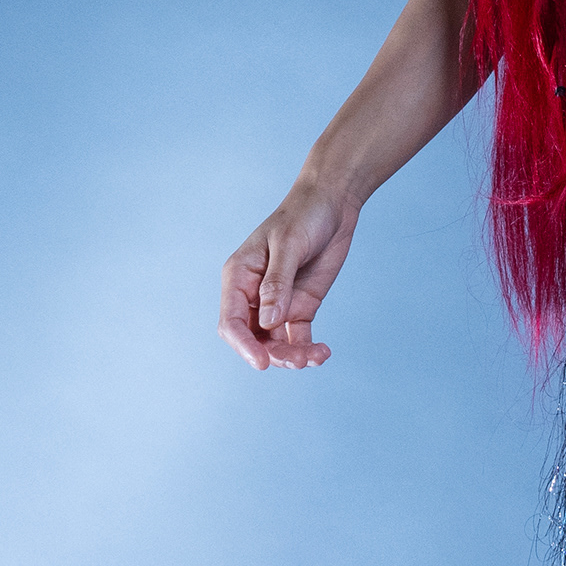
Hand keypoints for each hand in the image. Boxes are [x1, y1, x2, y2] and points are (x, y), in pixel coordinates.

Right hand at [218, 177, 358, 371]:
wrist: (333, 202)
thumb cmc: (304, 215)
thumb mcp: (288, 245)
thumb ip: (277, 284)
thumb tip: (268, 323)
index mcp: (239, 278)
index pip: (232, 322)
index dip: (243, 345)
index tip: (263, 362)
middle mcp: (254, 295)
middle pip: (253, 339)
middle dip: (272, 355)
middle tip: (298, 360)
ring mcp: (277, 303)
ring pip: (275, 343)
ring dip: (291, 356)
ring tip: (315, 356)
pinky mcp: (300, 306)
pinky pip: (297, 337)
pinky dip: (307, 349)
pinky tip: (322, 353)